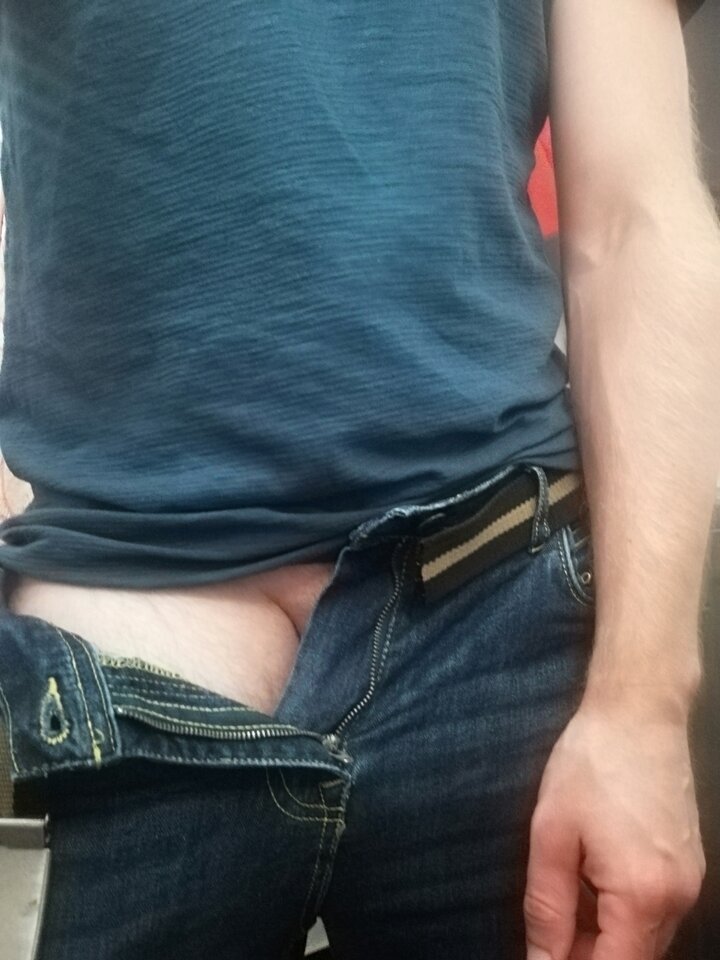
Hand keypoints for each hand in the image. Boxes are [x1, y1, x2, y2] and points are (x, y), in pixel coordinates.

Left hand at [524, 697, 704, 959]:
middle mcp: (678, 899)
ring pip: (644, 939)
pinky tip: (591, 877)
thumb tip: (541, 959)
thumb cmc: (592, 762)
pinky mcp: (689, 867)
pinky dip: (622, 911)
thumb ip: (547, 907)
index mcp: (644, 895)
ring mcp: (690, 883)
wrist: (639, 711)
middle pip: (631, 959)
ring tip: (566, 891)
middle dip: (586, 953)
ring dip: (603, 934)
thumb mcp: (552, 833)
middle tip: (547, 928)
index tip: (542, 957)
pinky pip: (655, 911)